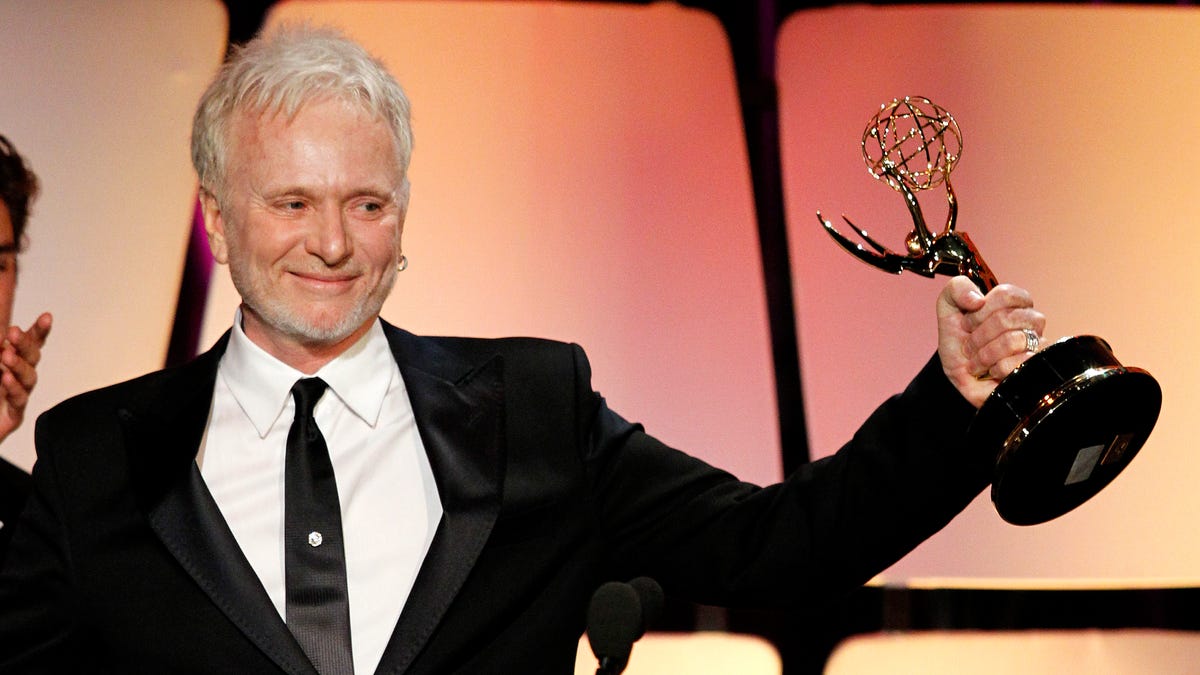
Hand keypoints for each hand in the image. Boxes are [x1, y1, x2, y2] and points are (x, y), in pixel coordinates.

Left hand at [0, 312, 52, 443]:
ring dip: (18, 365)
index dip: (40, 331)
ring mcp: (19, 393)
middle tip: (13, 333)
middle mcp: (19, 376)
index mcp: (14, 361)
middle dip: (24, 344)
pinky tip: (6, 378)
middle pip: (32, 356)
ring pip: (29, 377)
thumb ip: (0, 345)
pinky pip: (18, 399)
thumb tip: (6, 332)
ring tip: (5, 357)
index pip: (32, 343)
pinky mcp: (13, 413)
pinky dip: (13, 388)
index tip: (46, 317)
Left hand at [937, 278, 1043, 407]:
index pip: (1007, 294)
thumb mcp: (948, 308)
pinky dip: (997, 369)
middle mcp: (1031, 320)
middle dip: (979, 335)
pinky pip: (1021, 362)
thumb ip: (957, 288)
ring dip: (984, 355)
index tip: (967, 323)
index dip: (980, 311)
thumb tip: (977, 299)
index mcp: (1015, 302)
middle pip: (1009, 318)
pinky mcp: (1038, 367)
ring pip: (1014, 340)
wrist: (960, 376)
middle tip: (969, 345)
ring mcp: (1038, 344)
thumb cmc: (959, 342)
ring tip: (977, 361)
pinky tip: (992, 372)